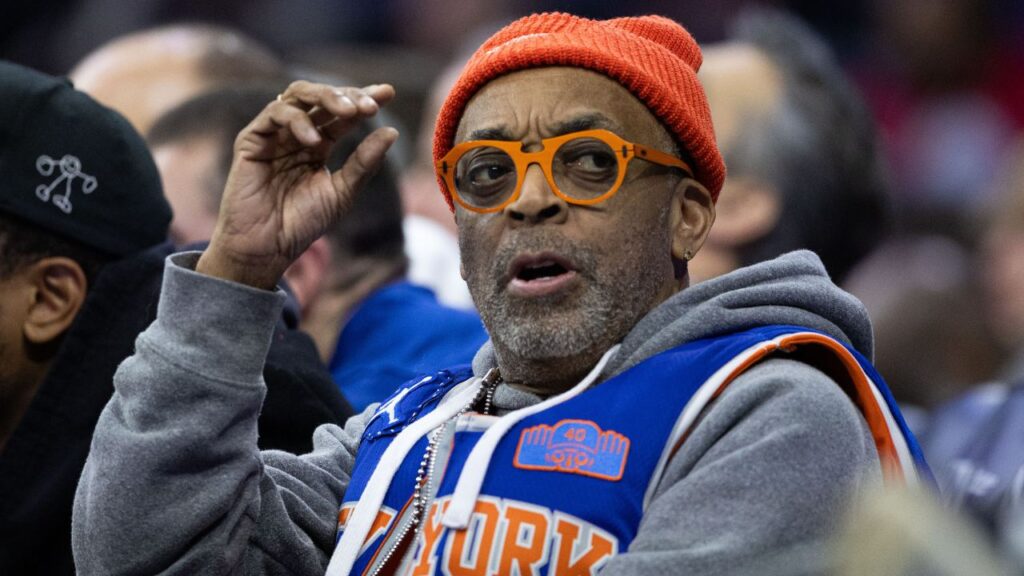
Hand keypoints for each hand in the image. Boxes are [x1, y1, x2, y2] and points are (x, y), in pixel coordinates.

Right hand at [196, 81, 398, 288]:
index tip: (388, 93)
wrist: (267, 247)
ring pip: (298, 96)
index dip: (364, 99)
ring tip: (349, 113)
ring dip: (326, 98)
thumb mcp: (342, 192)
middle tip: (369, 105)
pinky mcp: (252, 140)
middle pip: (321, 98)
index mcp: (318, 145)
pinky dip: (297, 120)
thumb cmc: (302, 223)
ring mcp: (273, 134)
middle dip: (347, 95)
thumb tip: (391, 132)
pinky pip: (274, 114)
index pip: (343, 114)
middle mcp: (296, 134)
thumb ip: (364, 163)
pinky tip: (314, 141)